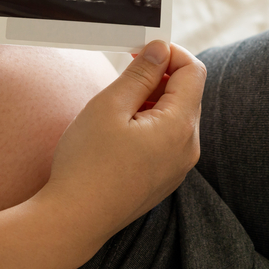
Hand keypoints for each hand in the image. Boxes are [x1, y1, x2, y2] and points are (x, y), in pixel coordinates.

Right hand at [40, 40, 205, 245]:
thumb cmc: (87, 163)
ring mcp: (178, 168)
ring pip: (174, 118)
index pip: (194, 71)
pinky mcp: (164, 180)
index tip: (138, 52)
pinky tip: (116, 136)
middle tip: (120, 79)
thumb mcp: (109, 106)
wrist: (75, 220)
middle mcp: (188, 149)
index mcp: (180, 126)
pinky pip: (166, 141)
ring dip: (150, 103)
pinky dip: (147, 126)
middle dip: (157, 78)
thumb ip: (140, 74)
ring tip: (114, 112)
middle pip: (186, 95)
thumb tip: (161, 48)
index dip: (169, 53)